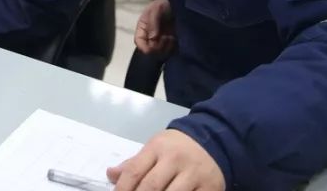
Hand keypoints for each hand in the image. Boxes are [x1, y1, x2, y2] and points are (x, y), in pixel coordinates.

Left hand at [107, 129, 225, 190]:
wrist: (215, 141)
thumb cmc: (177, 148)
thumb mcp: (155, 148)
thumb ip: (135, 163)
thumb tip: (111, 175)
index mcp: (157, 148)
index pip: (134, 171)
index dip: (122, 189)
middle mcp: (176, 160)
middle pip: (152, 187)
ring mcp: (194, 175)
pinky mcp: (210, 188)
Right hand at [135, 0, 176, 57]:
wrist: (176, 5)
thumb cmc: (163, 5)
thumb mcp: (156, 9)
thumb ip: (153, 22)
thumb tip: (152, 38)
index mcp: (142, 29)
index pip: (139, 43)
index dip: (145, 47)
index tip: (154, 43)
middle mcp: (149, 37)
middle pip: (150, 51)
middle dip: (158, 46)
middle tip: (166, 37)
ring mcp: (160, 42)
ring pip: (159, 53)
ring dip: (166, 47)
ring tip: (171, 37)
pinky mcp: (169, 44)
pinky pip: (169, 53)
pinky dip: (172, 48)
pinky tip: (175, 39)